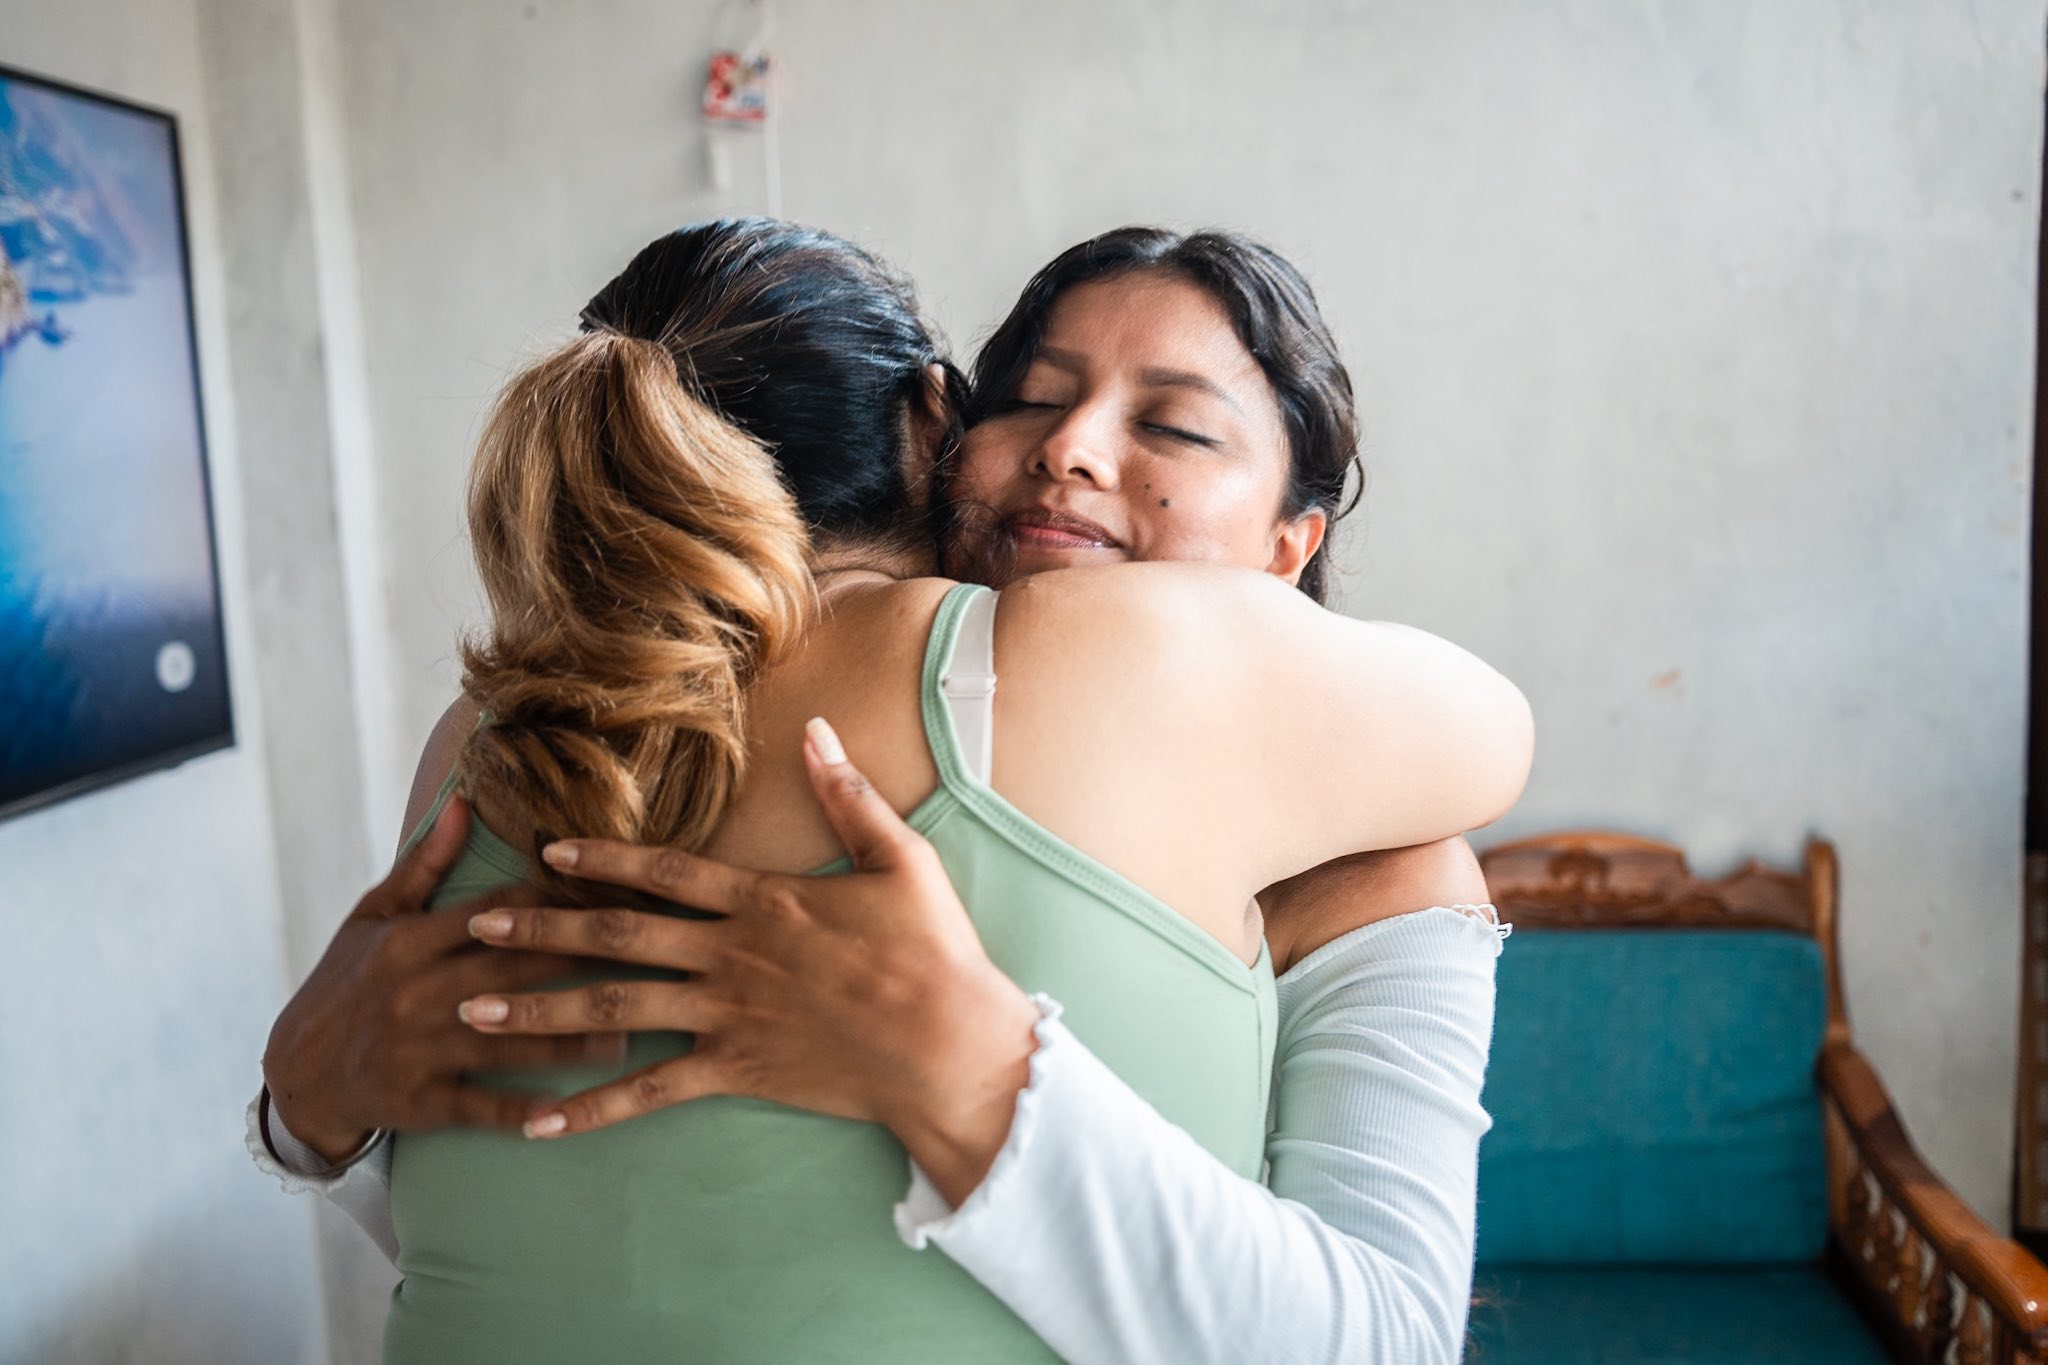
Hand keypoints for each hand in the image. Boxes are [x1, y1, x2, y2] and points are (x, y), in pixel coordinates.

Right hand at [261, 795, 625, 1159]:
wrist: (297, 1073)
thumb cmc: (347, 983)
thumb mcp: (374, 917)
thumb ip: (426, 864)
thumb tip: (463, 799)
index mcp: (411, 942)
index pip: (494, 912)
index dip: (555, 900)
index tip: (617, 890)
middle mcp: (416, 992)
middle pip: (512, 970)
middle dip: (580, 961)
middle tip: (646, 958)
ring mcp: (418, 1049)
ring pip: (505, 1040)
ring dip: (568, 1039)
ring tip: (630, 1036)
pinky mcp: (417, 1102)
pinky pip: (476, 1106)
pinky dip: (519, 1110)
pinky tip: (566, 1111)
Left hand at [460, 718, 1042, 1203]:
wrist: (948, 1045)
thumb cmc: (933, 952)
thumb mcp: (900, 858)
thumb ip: (849, 794)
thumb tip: (819, 729)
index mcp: (762, 900)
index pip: (665, 871)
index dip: (603, 858)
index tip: (547, 851)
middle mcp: (730, 954)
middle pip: (616, 936)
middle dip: (540, 929)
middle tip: (475, 928)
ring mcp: (728, 1015)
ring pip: (614, 1010)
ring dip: (538, 1010)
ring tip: (473, 1012)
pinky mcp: (737, 1070)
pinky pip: (651, 1091)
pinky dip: (593, 1109)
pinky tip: (540, 1123)